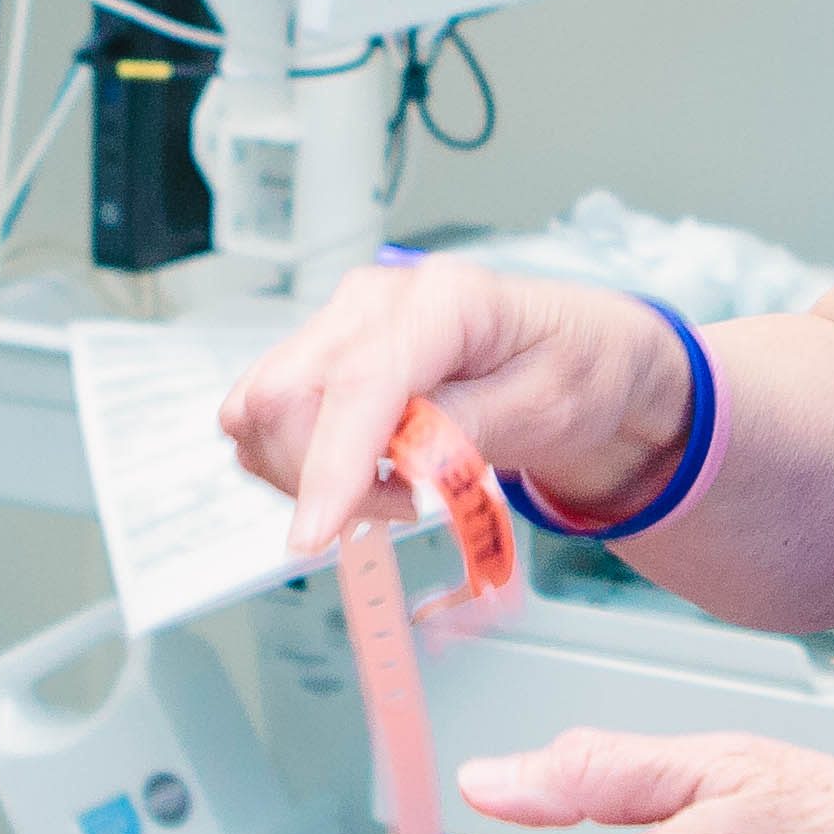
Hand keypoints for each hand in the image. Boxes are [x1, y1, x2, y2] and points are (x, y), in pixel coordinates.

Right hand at [221, 257, 696, 556]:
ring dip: (308, 473)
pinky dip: (299, 463)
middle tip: (402, 504)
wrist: (573, 354)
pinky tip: (362, 470)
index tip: (313, 534)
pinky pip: (267, 418)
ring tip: (392, 485)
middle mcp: (376, 299)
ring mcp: (342, 322)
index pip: (360, 379)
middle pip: (285, 393)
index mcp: (445, 298)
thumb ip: (467, 428)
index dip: (329, 462)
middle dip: (320, 475)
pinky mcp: (323, 353)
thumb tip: (404, 458)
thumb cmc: (569, 368)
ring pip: (261, 410)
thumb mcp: (546, 407)